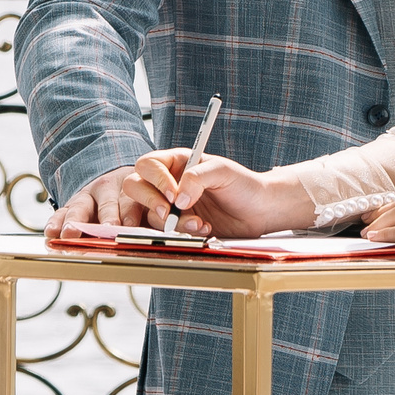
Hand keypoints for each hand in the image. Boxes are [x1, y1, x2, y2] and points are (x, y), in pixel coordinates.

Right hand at [45, 166, 151, 239]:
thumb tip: (181, 228)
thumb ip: (161, 216)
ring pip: (81, 207)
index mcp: (132, 186)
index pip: (134, 200)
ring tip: (70, 234)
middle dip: (107, 217)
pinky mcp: (72, 204)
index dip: (135, 212)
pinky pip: (62, 212)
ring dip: (76, 221)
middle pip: (108, 203)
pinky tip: (51, 234)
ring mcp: (87, 196)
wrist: (114, 179)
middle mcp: (108, 189)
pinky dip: (56, 223)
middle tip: (108, 229)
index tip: (134, 225)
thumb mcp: (150, 201)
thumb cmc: (136, 198)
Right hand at [121, 151, 314, 237]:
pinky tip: (202, 228)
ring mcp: (170, 206)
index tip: (173, 194)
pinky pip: (164, 232)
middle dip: (149, 201)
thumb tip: (178, 198)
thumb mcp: (222, 171)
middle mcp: (168, 183)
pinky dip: (181, 233)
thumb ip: (197, 177)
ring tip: (198, 223)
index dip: (155, 180)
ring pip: (150, 214)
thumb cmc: (244, 185)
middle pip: (135, 187)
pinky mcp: (177, 226)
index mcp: (176, 162)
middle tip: (167, 212)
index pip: (148, 165)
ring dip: (172, 222)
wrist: (259, 211)